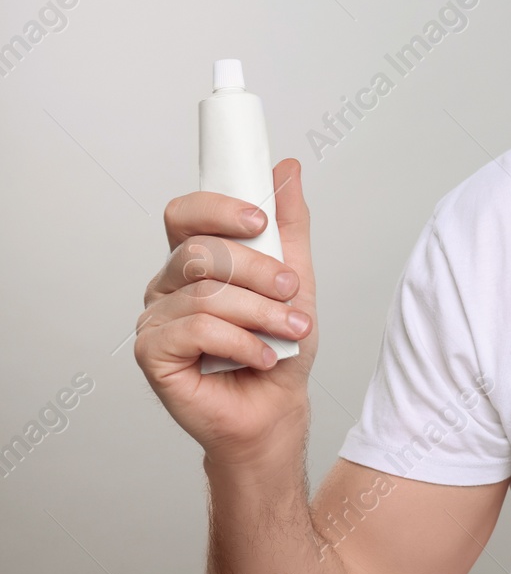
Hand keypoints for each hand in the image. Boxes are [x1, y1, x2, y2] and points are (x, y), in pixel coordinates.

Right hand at [134, 158, 316, 466]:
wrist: (276, 406)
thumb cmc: (280, 343)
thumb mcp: (296, 277)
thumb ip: (288, 224)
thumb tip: (287, 168)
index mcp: (195, 258)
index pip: (185, 213)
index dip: (217, 209)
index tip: (259, 220)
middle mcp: (168, 284)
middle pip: (200, 252)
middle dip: (258, 271)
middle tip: (292, 291)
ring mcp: (155, 318)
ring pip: (205, 294)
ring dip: (260, 312)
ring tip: (291, 332)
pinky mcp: (151, 353)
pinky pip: (195, 330)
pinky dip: (241, 342)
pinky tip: (263, 357)